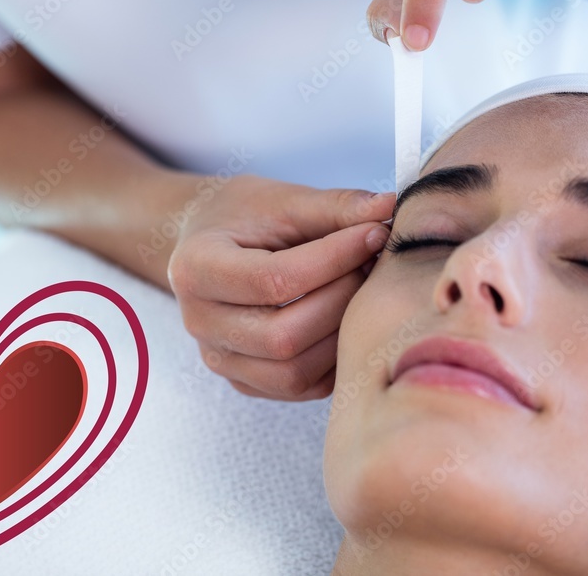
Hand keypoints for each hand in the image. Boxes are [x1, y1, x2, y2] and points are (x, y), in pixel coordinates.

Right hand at [167, 174, 394, 400]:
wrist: (207, 244)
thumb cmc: (245, 217)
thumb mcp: (283, 199)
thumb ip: (335, 205)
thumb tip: (391, 207)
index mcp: (196, 268)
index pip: (274, 280)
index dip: (334, 259)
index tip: (374, 234)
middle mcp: (199, 322)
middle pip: (283, 336)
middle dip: (341, 300)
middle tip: (371, 264)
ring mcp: (219, 359)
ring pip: (293, 372)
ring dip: (342, 333)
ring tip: (361, 291)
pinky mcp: (244, 380)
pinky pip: (299, 387)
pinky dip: (333, 358)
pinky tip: (345, 319)